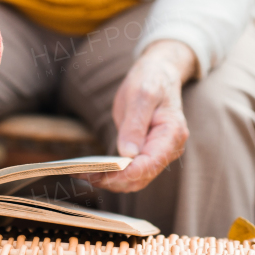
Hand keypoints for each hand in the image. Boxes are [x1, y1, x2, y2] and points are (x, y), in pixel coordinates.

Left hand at [85, 40, 196, 192]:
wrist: (158, 74)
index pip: (150, 164)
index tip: (102, 174)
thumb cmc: (151, 80)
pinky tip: (92, 170)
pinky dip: (112, 174)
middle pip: (141, 177)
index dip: (126, 173)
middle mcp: (169, 149)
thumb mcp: (142, 95)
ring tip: (82, 173)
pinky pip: (130, 171)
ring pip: (134, 179)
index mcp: (172, 134)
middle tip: (83, 174)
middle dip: (113, 179)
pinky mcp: (145, 153)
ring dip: (109, 180)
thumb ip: (135, 124)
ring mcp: (158, 153)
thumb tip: (128, 154)